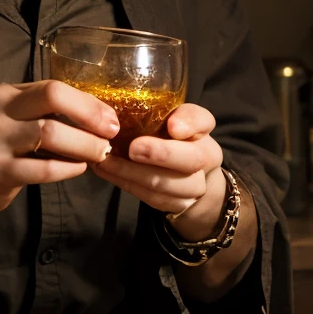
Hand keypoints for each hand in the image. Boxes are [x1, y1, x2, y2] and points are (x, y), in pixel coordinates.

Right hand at [0, 80, 117, 234]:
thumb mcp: (12, 119)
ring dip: (84, 145)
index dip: (87, 102)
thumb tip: (97, 117)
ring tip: (99, 153)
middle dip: (89, 115)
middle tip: (110, 133)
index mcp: (6, 94)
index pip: (54, 87)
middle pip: (52, 98)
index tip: (110, 118)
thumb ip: (44, 112)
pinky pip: (43, 168)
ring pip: (50, 133)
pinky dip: (68, 168)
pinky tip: (78, 169)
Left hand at [90, 102, 223, 233]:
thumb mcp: (161, 118)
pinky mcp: (178, 205)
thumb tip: (122, 109)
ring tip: (106, 161)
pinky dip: (126, 183)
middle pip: (192, 159)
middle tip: (133, 148)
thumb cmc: (165, 137)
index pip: (203, 121)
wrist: (185, 176)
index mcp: (202, 130)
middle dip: (161, 154)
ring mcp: (195, 186)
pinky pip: (152, 197)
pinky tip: (106, 170)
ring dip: (134, 173)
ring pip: (169, 184)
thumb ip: (153, 111)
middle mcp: (206, 157)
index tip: (172, 126)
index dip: (189, 123)